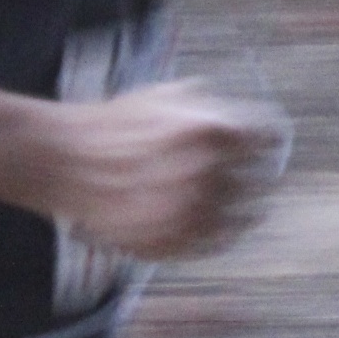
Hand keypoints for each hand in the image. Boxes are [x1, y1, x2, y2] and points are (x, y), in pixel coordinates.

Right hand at [41, 80, 285, 261]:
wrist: (67, 161)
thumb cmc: (117, 124)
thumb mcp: (169, 94)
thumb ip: (214, 107)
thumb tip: (251, 122)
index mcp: (212, 131)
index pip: (270, 140)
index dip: (270, 142)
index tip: (267, 146)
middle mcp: (208, 173)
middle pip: (263, 180)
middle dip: (259, 174)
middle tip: (252, 174)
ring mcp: (191, 213)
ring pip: (247, 217)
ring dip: (247, 206)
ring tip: (239, 202)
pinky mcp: (174, 243)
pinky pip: (218, 243)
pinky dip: (223, 233)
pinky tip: (214, 220)